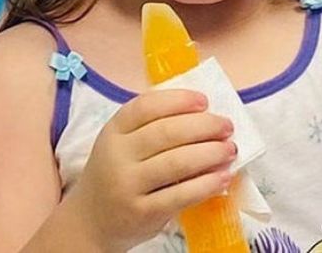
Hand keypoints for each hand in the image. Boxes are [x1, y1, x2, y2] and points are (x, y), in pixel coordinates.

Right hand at [61, 89, 237, 250]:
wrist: (92, 220)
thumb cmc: (116, 174)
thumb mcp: (122, 144)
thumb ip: (151, 127)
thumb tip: (204, 114)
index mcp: (114, 130)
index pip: (146, 106)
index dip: (179, 100)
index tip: (204, 101)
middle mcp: (117, 155)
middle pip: (167, 132)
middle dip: (204, 126)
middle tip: (227, 126)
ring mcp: (128, 185)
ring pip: (177, 162)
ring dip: (211, 153)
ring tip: (230, 149)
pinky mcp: (142, 213)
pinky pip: (181, 195)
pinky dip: (206, 184)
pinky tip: (223, 177)